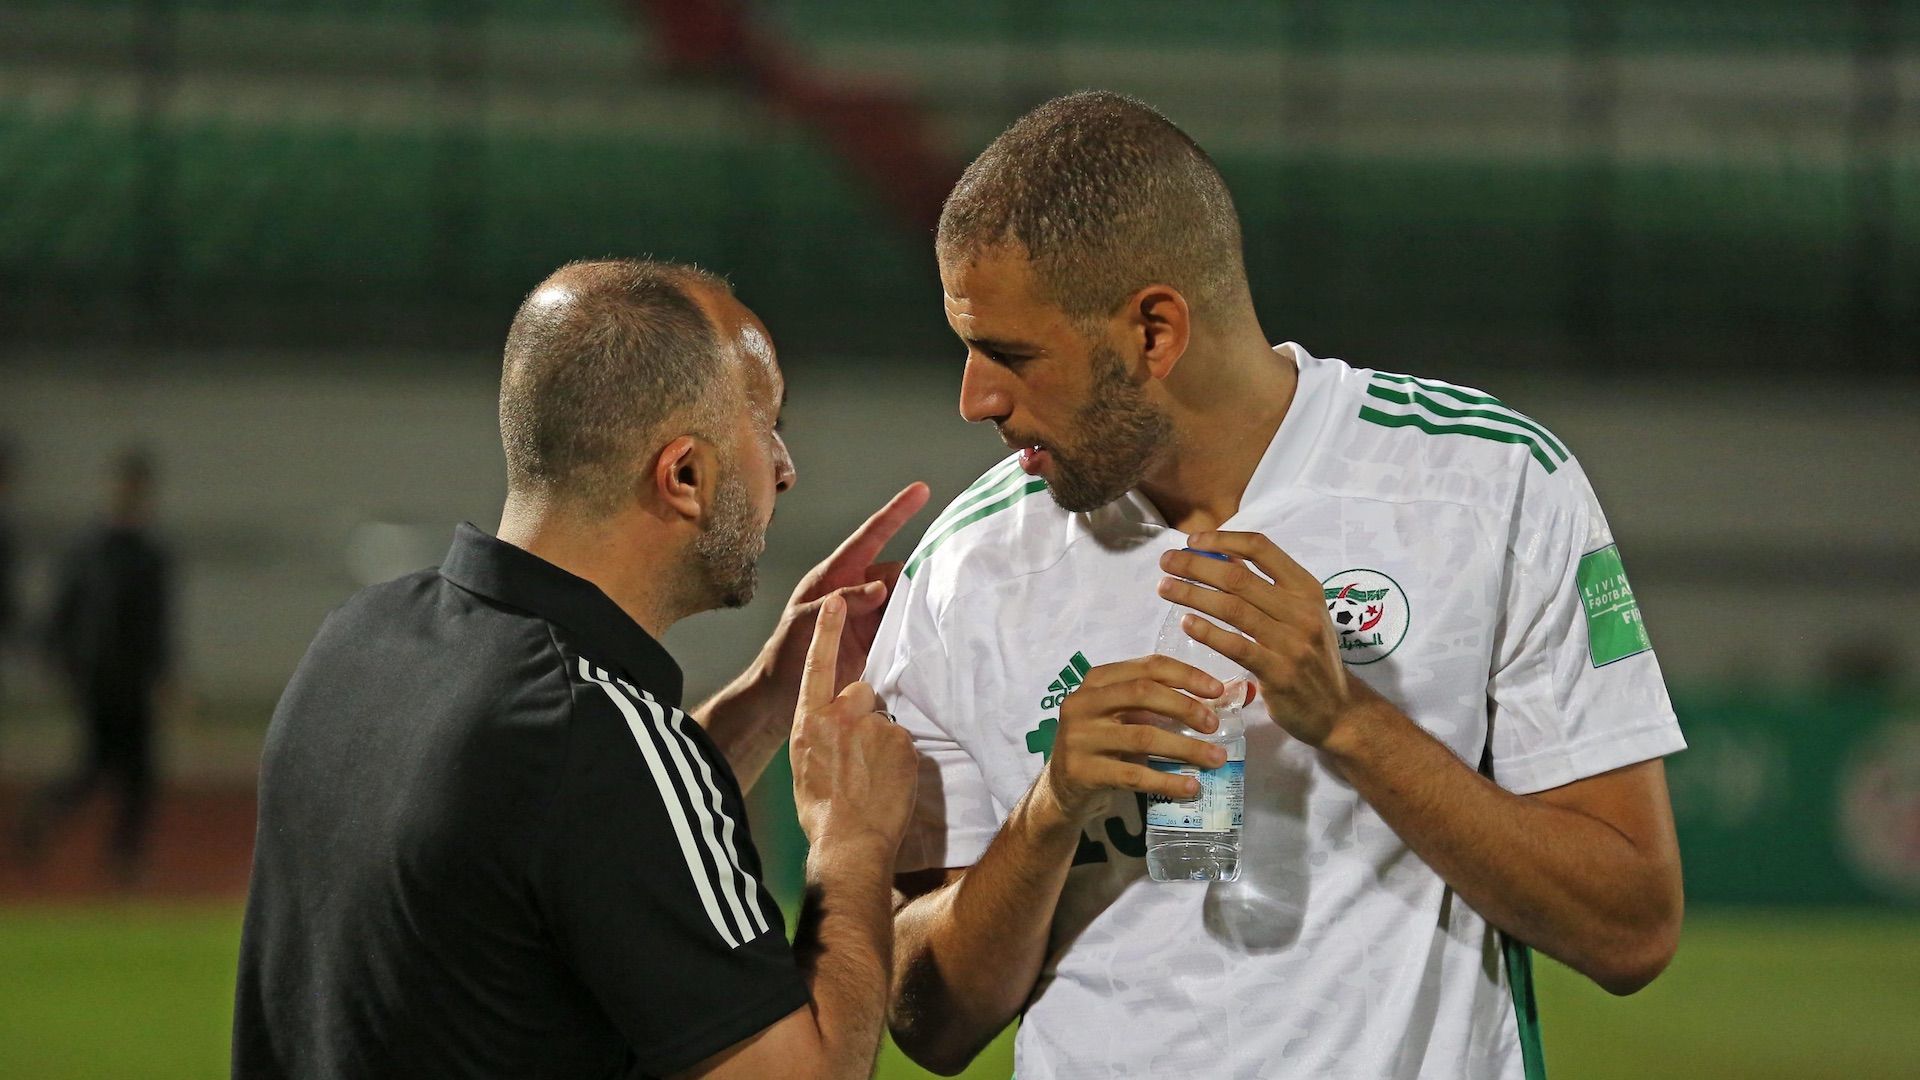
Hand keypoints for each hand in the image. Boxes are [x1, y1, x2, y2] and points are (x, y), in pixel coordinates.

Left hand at [757, 482, 930, 714]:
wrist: (782, 697)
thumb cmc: (785, 654)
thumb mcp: (805, 622)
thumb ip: (839, 602)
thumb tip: (880, 588)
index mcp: (835, 575)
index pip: (870, 537)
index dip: (896, 513)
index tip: (921, 490)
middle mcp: (856, 591)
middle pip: (895, 571)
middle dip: (911, 577)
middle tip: (921, 594)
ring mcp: (868, 615)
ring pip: (904, 598)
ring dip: (915, 605)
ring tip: (925, 616)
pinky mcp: (878, 640)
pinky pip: (904, 624)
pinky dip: (914, 627)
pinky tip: (925, 634)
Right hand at [790, 594, 918, 851]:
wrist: (848, 842)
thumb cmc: (820, 810)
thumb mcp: (804, 763)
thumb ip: (818, 733)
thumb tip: (831, 727)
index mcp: (809, 720)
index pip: (817, 665)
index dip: (827, 631)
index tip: (834, 600)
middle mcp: (840, 715)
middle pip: (860, 692)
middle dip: (862, 713)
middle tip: (858, 753)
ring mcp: (873, 727)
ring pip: (883, 721)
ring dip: (881, 740)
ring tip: (871, 777)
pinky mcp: (902, 742)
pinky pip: (902, 741)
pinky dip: (898, 758)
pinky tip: (886, 782)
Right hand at [1040, 656, 1230, 825]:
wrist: (1063, 787)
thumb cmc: (1105, 744)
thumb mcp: (1124, 716)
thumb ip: (1161, 704)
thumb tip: (1226, 696)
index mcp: (1097, 681)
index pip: (1147, 667)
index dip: (1186, 675)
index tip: (1217, 690)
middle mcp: (1083, 703)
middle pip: (1142, 694)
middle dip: (1185, 707)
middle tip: (1214, 725)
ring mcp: (1079, 737)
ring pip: (1142, 737)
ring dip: (1186, 748)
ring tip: (1215, 758)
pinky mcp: (1082, 771)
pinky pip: (1133, 776)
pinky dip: (1167, 780)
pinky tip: (1190, 787)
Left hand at [1157, 532, 1378, 747]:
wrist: (1338, 710)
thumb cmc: (1310, 655)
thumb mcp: (1298, 614)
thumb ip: (1263, 587)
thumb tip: (1220, 555)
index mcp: (1306, 588)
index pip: (1261, 548)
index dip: (1223, 539)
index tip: (1191, 540)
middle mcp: (1302, 611)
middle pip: (1239, 578)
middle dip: (1196, 565)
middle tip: (1165, 562)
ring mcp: (1292, 643)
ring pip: (1233, 609)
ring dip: (1193, 594)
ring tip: (1165, 588)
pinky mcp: (1279, 673)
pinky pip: (1237, 647)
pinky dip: (1208, 632)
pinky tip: (1185, 623)